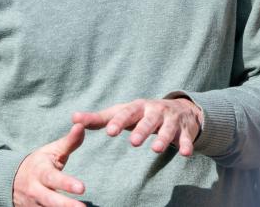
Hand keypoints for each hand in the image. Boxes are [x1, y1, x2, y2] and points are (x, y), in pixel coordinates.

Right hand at [12, 123, 86, 206]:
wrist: (12, 180)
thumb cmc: (39, 162)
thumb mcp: (52, 150)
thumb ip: (69, 141)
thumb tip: (81, 125)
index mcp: (41, 172)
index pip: (54, 178)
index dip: (67, 184)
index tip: (82, 188)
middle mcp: (36, 190)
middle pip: (50, 200)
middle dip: (65, 205)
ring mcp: (34, 204)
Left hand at [73, 98, 202, 155]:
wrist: (178, 108)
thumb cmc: (142, 114)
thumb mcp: (122, 113)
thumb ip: (99, 118)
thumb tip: (73, 118)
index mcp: (138, 107)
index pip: (127, 113)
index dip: (119, 122)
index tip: (109, 132)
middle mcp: (155, 111)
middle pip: (149, 120)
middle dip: (142, 130)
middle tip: (133, 142)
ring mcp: (171, 120)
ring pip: (168, 129)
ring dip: (163, 138)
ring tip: (156, 150)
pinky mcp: (185, 130)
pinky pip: (186, 138)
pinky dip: (187, 144)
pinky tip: (186, 153)